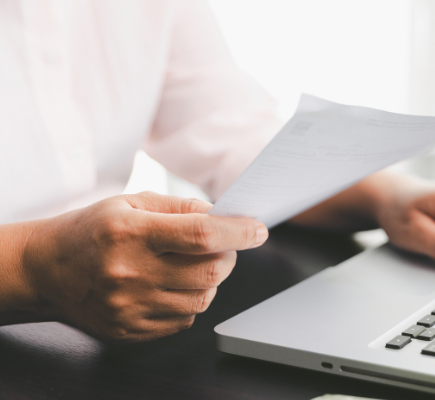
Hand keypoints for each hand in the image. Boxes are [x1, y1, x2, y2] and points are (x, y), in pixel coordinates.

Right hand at [21, 192, 266, 342]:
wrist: (45, 269)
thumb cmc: (93, 229)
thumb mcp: (131, 202)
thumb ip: (181, 207)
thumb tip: (226, 216)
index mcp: (131, 233)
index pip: (202, 235)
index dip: (238, 232)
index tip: (257, 230)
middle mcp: (129, 273)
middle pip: (209, 272)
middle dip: (228, 258)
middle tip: (223, 247)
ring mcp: (128, 307)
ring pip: (202, 299)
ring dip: (210, 281)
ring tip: (191, 264)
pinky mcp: (129, 330)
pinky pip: (184, 319)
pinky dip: (190, 301)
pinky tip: (171, 285)